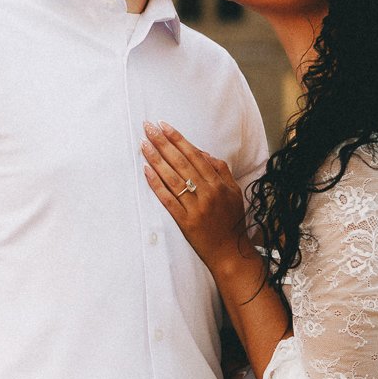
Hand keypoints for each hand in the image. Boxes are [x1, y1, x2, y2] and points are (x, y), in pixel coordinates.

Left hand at [141, 122, 249, 277]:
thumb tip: (203, 153)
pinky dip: (156, 184)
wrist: (230, 253)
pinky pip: (168, 199)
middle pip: (181, 162)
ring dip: (156, 159)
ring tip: (143, 144)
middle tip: (148, 127)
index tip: (164, 125)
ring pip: (173, 178)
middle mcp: (207, 193)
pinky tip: (146, 170)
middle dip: (163, 142)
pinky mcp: (185, 222)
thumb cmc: (231, 221)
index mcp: (218, 183)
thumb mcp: (234, 192)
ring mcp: (196, 207)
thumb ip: (221, 170)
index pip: (195, 155)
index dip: (178, 139)